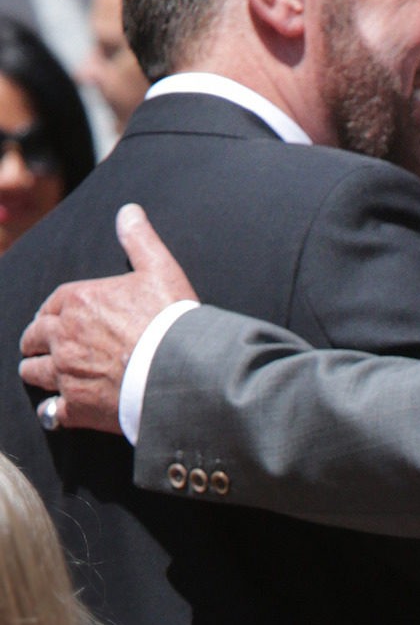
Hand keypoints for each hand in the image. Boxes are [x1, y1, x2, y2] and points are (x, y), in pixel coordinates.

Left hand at [19, 203, 196, 432]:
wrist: (180, 369)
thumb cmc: (171, 319)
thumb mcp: (160, 269)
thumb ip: (139, 239)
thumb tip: (128, 211)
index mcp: (78, 301)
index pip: (50, 305)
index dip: (51, 312)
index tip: (54, 318)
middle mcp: (64, 336)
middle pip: (33, 338)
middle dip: (36, 341)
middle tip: (43, 346)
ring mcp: (66, 373)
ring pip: (33, 372)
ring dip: (37, 372)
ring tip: (46, 375)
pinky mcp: (75, 407)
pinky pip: (51, 413)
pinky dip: (53, 412)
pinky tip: (59, 412)